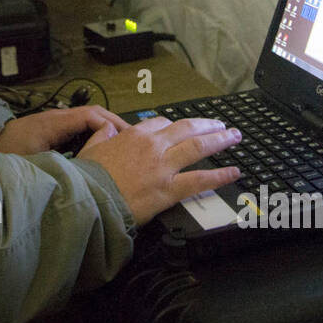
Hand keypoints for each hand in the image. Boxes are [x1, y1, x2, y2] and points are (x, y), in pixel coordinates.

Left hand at [0, 106, 128, 155]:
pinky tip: (104, 151)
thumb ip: (56, 165)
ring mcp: (57, 123)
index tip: (125, 142)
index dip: (111, 126)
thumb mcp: (32, 164)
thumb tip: (82, 172)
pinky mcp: (56, 131)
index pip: (91, 115)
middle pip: (95, 115)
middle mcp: (58, 118)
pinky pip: (82, 129)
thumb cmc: (6, 155)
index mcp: (54, 122)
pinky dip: (96, 136)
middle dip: (116, 127)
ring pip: (90, 122)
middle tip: (135, 144)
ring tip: (125, 148)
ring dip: (108, 132)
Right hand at [75, 117, 241, 224]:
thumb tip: (106, 128)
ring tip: (234, 137)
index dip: (174, 125)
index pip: (160, 123)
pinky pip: (200, 180)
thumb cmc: (88, 177)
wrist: (89, 200)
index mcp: (134, 135)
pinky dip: (220, 175)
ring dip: (220, 140)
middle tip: (221, 125)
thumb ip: (101, 136)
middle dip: (207, 125)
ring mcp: (164, 167)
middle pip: (187, 128)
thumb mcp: (90, 148)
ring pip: (198, 146)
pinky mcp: (169, 189)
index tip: (182, 128)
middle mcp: (153, 146)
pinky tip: (234, 172)